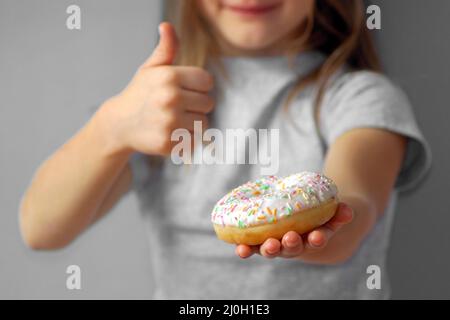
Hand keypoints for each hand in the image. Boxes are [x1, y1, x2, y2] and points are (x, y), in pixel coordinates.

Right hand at [97, 22, 213, 155]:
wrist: (119, 124)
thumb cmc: (140, 93)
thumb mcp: (151, 69)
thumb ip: (166, 49)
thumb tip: (167, 26)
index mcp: (169, 76)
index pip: (207, 82)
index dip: (198, 87)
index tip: (185, 91)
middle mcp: (170, 98)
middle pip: (208, 103)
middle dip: (196, 106)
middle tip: (176, 108)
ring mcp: (169, 122)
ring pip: (204, 123)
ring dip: (193, 123)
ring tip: (174, 121)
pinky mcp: (168, 143)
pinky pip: (195, 140)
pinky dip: (187, 140)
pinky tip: (171, 133)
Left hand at [235, 202, 353, 258]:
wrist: (301, 218)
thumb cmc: (318, 214)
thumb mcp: (331, 212)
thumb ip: (340, 213)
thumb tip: (348, 211)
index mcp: (313, 238)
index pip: (316, 241)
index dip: (317, 239)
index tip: (317, 236)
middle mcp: (294, 245)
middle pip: (291, 249)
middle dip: (289, 244)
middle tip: (289, 238)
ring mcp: (276, 244)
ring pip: (271, 250)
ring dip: (266, 249)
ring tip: (263, 245)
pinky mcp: (259, 240)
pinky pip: (252, 244)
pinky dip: (246, 247)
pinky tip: (239, 247)